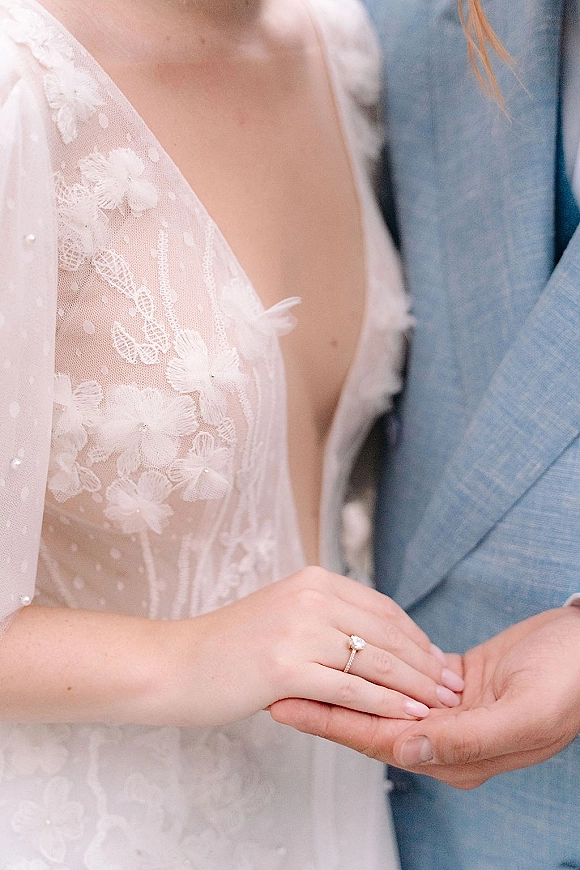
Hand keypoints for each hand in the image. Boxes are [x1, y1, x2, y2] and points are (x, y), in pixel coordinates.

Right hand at [162, 566, 462, 727]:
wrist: (177, 664)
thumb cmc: (231, 646)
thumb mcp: (285, 613)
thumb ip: (327, 617)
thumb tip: (378, 640)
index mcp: (314, 580)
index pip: (382, 608)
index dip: (416, 637)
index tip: (438, 661)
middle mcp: (310, 597)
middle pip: (385, 633)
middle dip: (424, 664)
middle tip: (452, 687)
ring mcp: (298, 630)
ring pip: (375, 661)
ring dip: (414, 687)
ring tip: (440, 706)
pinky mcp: (286, 667)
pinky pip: (351, 689)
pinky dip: (385, 705)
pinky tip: (408, 717)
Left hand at [270, 607, 579, 788]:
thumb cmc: (568, 681)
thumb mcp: (524, 712)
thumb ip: (465, 738)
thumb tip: (404, 748)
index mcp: (461, 754)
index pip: (378, 739)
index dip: (329, 722)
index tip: (285, 704)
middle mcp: (449, 738)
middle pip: (369, 721)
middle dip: (322, 703)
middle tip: (274, 685)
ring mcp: (449, 711)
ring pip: (380, 698)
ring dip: (341, 682)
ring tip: (299, 668)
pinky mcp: (452, 682)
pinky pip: (399, 677)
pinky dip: (371, 665)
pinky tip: (346, 654)